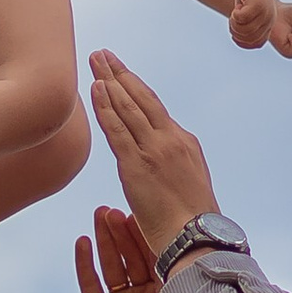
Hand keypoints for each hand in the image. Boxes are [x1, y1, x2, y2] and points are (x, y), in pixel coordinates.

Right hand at [75, 207, 169, 292]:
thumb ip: (167, 282)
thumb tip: (182, 246)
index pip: (153, 255)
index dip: (145, 234)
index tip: (138, 210)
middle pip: (130, 255)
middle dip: (122, 232)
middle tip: (113, 209)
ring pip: (110, 264)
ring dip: (104, 240)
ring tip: (98, 216)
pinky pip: (89, 282)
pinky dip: (85, 263)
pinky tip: (82, 242)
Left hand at [88, 51, 219, 252]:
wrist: (197, 238)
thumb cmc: (193, 221)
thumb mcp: (189, 183)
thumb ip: (172, 164)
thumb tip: (157, 160)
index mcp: (184, 142)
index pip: (154, 107)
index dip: (135, 87)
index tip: (120, 72)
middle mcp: (170, 139)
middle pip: (140, 98)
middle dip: (119, 73)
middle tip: (102, 54)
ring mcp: (153, 150)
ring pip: (128, 107)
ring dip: (109, 80)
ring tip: (94, 61)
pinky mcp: (137, 165)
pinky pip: (117, 129)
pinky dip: (106, 106)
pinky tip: (96, 88)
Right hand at [228, 0, 275, 49]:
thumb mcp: (247, 11)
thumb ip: (246, 25)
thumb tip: (239, 40)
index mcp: (270, 23)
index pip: (257, 44)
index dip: (242, 40)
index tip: (235, 29)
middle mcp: (270, 19)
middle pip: (249, 38)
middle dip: (236, 31)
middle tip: (233, 19)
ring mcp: (265, 12)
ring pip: (244, 30)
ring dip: (234, 23)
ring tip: (234, 12)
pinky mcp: (257, 4)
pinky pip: (241, 19)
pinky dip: (234, 15)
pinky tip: (237, 6)